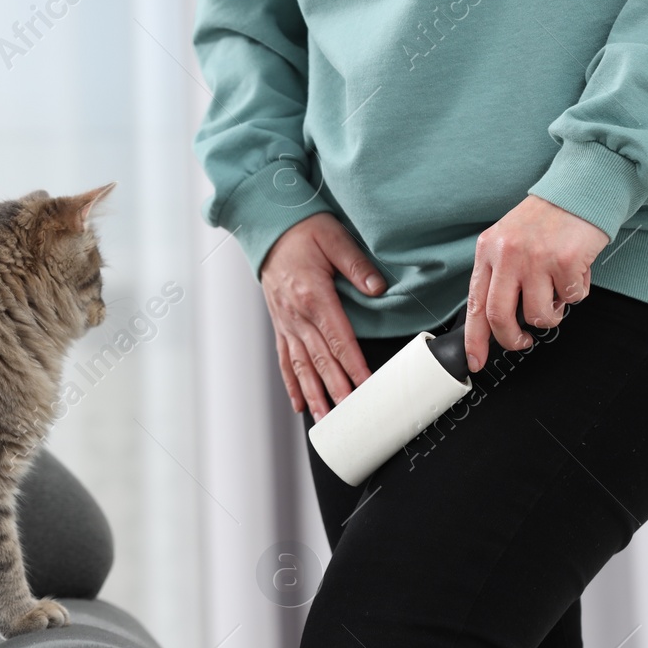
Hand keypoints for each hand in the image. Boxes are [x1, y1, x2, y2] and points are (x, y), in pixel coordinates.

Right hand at [260, 213, 387, 419]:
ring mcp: (286, 323)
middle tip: (349, 415)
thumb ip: (357, 264)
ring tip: (324, 419)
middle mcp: (297, 315)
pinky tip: (299, 403)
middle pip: (320, 360)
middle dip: (336, 390)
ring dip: (313, 395)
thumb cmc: (304, 230)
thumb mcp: (334, 237)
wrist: (269, 228)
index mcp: (314, 296)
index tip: (366, 386)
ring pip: (301, 366)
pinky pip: (285, 360)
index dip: (353, 365)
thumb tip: (378, 288)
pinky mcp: (280, 325)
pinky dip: (292, 384)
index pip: (339, 339)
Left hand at [465, 194, 608, 371]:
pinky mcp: (566, 261)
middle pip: (500, 317)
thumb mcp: (510, 240)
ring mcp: (537, 258)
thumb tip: (497, 319)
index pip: (475, 304)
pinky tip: (576, 272)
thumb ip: (501, 274)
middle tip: (522, 341)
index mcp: (489, 250)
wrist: (581, 188)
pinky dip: (576, 293)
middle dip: (511, 339)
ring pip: (539, 314)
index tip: (476, 359)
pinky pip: (571, 298)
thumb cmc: (548, 218)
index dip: (475, 339)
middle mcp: (508, 254)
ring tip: (556, 295)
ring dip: (551, 314)